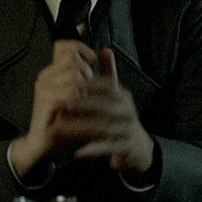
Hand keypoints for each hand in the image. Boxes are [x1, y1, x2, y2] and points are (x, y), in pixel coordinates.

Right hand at [10, 39, 96, 176]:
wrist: (44, 143)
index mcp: (52, 71)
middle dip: (87, 73)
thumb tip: (105, 51)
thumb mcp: (80, 92)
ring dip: (86, 89)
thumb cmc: (63, 119)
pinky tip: (83, 108)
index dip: (79, 47)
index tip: (92, 59)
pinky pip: (69, 93)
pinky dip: (81, 100)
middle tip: (87, 89)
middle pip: (73, 60)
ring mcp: (44, 88)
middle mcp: (46, 76)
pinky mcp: (45, 102)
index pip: (63, 46)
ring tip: (84, 101)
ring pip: (74, 76)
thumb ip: (91, 72)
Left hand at [72, 48, 153, 173]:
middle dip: (85, 105)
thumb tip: (105, 49)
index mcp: (124, 97)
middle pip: (107, 106)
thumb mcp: (116, 96)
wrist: (136, 147)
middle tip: (65, 104)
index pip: (108, 87)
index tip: (70, 83)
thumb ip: (109, 74)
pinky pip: (109, 148)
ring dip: (86, 128)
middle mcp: (129, 111)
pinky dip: (94, 150)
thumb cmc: (120, 117)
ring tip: (68, 128)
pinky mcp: (126, 147)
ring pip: (107, 128)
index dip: (90, 85)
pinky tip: (79, 151)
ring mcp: (129, 130)